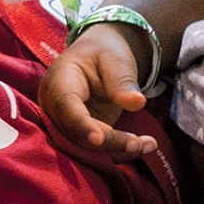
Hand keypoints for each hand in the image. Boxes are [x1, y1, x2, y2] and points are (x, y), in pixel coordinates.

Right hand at [37, 25, 155, 157]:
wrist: (99, 56)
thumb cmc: (104, 53)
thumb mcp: (116, 60)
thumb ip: (123, 81)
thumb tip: (137, 103)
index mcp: (59, 80)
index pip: (65, 106)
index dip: (80, 124)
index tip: (99, 138)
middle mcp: (55, 106)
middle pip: (75, 132)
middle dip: (108, 142)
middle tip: (141, 143)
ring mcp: (65, 122)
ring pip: (84, 146)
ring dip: (116, 150)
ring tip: (148, 144)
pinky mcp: (79, 134)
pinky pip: (94, 148)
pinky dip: (118, 151)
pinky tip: (144, 146)